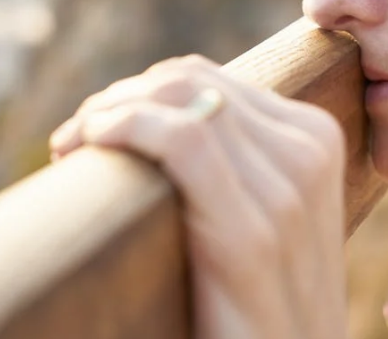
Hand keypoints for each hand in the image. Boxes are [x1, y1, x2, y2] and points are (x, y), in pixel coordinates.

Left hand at [49, 55, 347, 338]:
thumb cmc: (262, 308)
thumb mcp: (267, 219)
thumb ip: (240, 168)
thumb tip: (157, 120)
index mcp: (316, 141)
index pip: (210, 81)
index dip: (142, 93)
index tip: (96, 130)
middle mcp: (309, 151)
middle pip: (189, 81)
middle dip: (119, 98)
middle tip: (74, 142)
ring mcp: (289, 189)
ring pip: (180, 96)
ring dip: (109, 112)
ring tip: (71, 150)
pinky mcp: (252, 233)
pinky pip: (181, 138)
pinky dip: (123, 128)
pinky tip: (87, 148)